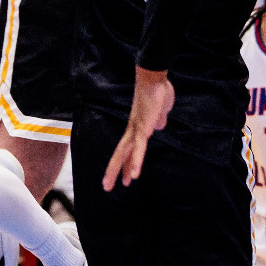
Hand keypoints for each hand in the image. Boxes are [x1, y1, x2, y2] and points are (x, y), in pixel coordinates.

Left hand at [104, 69, 173, 188]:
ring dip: (126, 167)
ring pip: (129, 151)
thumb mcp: (159, 111)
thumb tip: (159, 126)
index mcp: (135, 128)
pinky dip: (138, 157)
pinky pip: (141, 143)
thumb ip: (157, 120)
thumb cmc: (156, 91)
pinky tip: (136, 169)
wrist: (154, 77)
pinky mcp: (145, 124)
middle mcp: (133, 130)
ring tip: (127, 183)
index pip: (128, 151)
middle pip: (121, 154)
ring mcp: (138, 127)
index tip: (125, 180)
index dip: (125, 166)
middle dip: (114, 171)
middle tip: (106, 188)